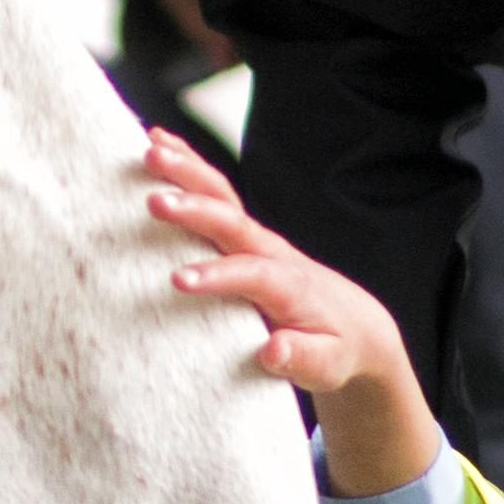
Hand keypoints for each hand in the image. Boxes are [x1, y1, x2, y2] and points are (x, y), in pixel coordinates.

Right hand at [142, 132, 447, 497]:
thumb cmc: (335, 349)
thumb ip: (302, 357)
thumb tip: (273, 350)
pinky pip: (214, 191)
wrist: (354, 322)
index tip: (179, 280)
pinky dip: (188, 161)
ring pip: (221, 195)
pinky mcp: (241, 230)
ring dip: (187, 171)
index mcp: (288, 285)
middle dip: (194, 209)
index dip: (217, 275)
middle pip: (232, 221)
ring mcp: (255, 236)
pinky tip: (157, 139)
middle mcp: (270, 251)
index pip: (251, 274)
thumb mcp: (328, 364)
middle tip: (154, 201)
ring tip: (149, 152)